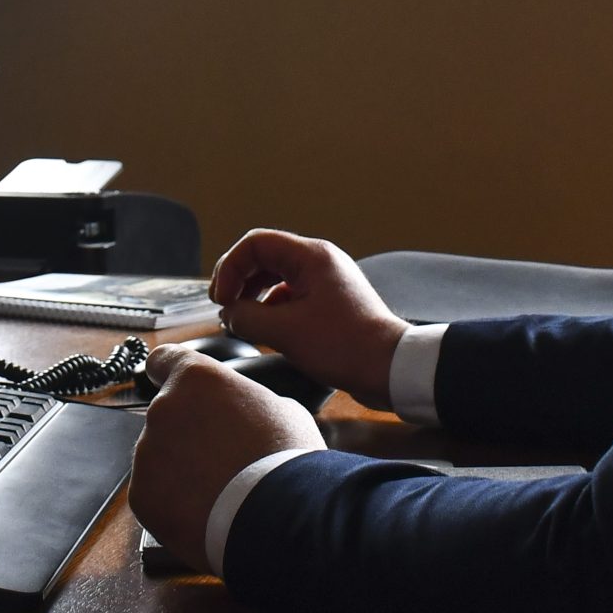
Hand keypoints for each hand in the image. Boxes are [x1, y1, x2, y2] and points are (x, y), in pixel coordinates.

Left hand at [128, 344, 322, 570]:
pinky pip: (154, 495)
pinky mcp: (142, 495)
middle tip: (221, 458)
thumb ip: (247, 402)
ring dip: (181, 470)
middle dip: (187, 434)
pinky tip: (205, 512)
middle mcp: (163, 409)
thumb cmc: (286, 459)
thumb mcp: (281, 410)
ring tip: (219, 491)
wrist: (280, 517)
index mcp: (196, 379)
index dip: (167, 371)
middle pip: (167, 417)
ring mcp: (147, 454)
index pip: (163, 360)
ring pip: (159, 458)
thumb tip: (244, 413)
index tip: (170, 382)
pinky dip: (174, 503)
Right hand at [210, 229, 409, 408]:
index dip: (230, 268)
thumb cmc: (345, 346)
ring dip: (253, 295)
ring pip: (276, 277)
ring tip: (240, 320)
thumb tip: (229, 314)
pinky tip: (265, 331)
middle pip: (265, 257)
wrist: (391, 368)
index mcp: (312, 257)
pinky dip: (272, 309)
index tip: (220, 299)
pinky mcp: (330, 303)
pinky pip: (291, 296)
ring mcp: (326, 282)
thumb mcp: (286, 333)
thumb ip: (247, 318)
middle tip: (224, 307)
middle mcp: (320, 262)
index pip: (255, 244)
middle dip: (239, 280)